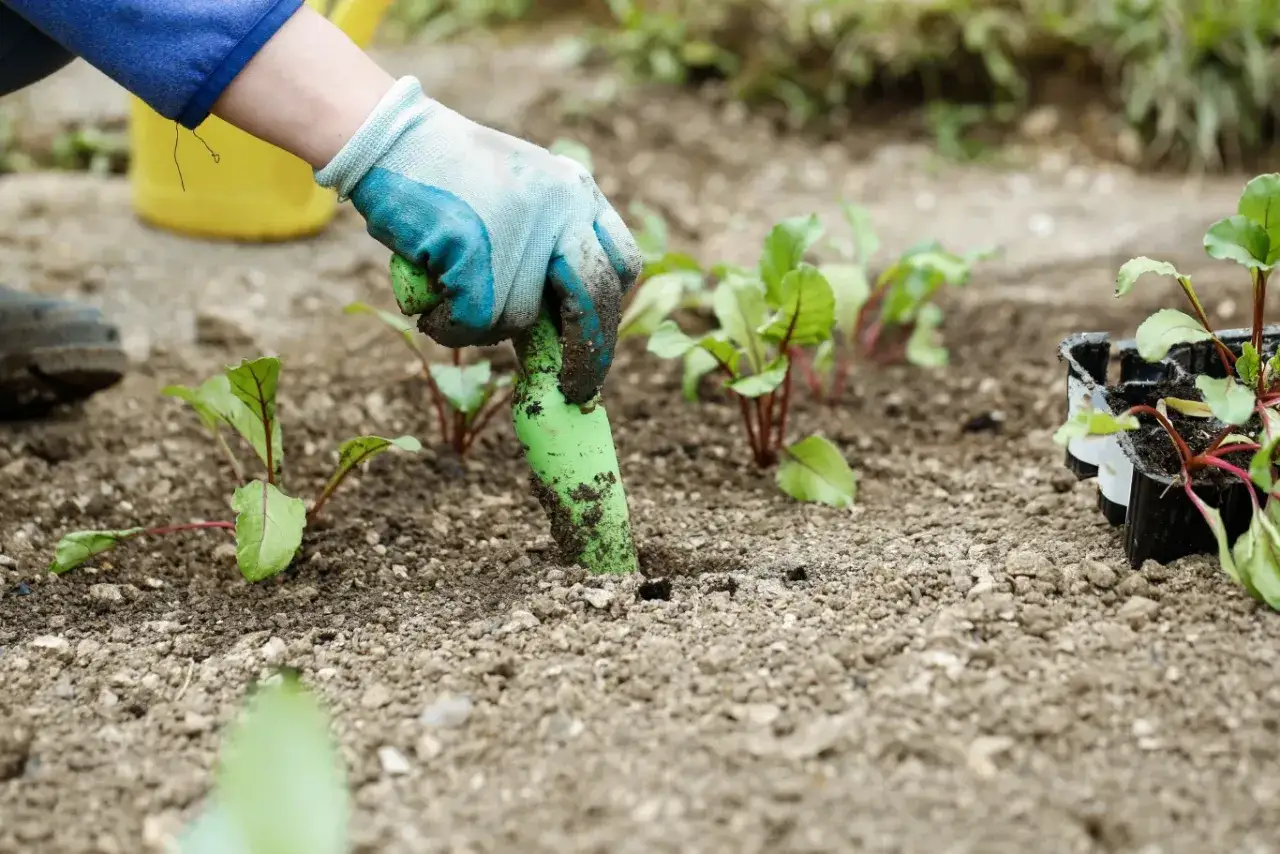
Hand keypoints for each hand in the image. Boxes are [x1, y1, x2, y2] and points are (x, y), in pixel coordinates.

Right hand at [315, 77, 641, 403]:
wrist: (386, 137)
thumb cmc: (441, 172)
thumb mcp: (515, 193)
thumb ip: (545, 243)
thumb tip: (558, 330)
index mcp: (575, 192)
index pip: (621, 263)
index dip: (609, 310)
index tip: (595, 341)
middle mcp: (562, 209)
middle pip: (594, 301)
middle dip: (588, 356)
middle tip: (577, 390)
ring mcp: (523, 233)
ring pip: (519, 320)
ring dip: (480, 325)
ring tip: (443, 295)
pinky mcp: (480, 256)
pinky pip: (474, 325)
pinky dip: (446, 326)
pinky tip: (428, 304)